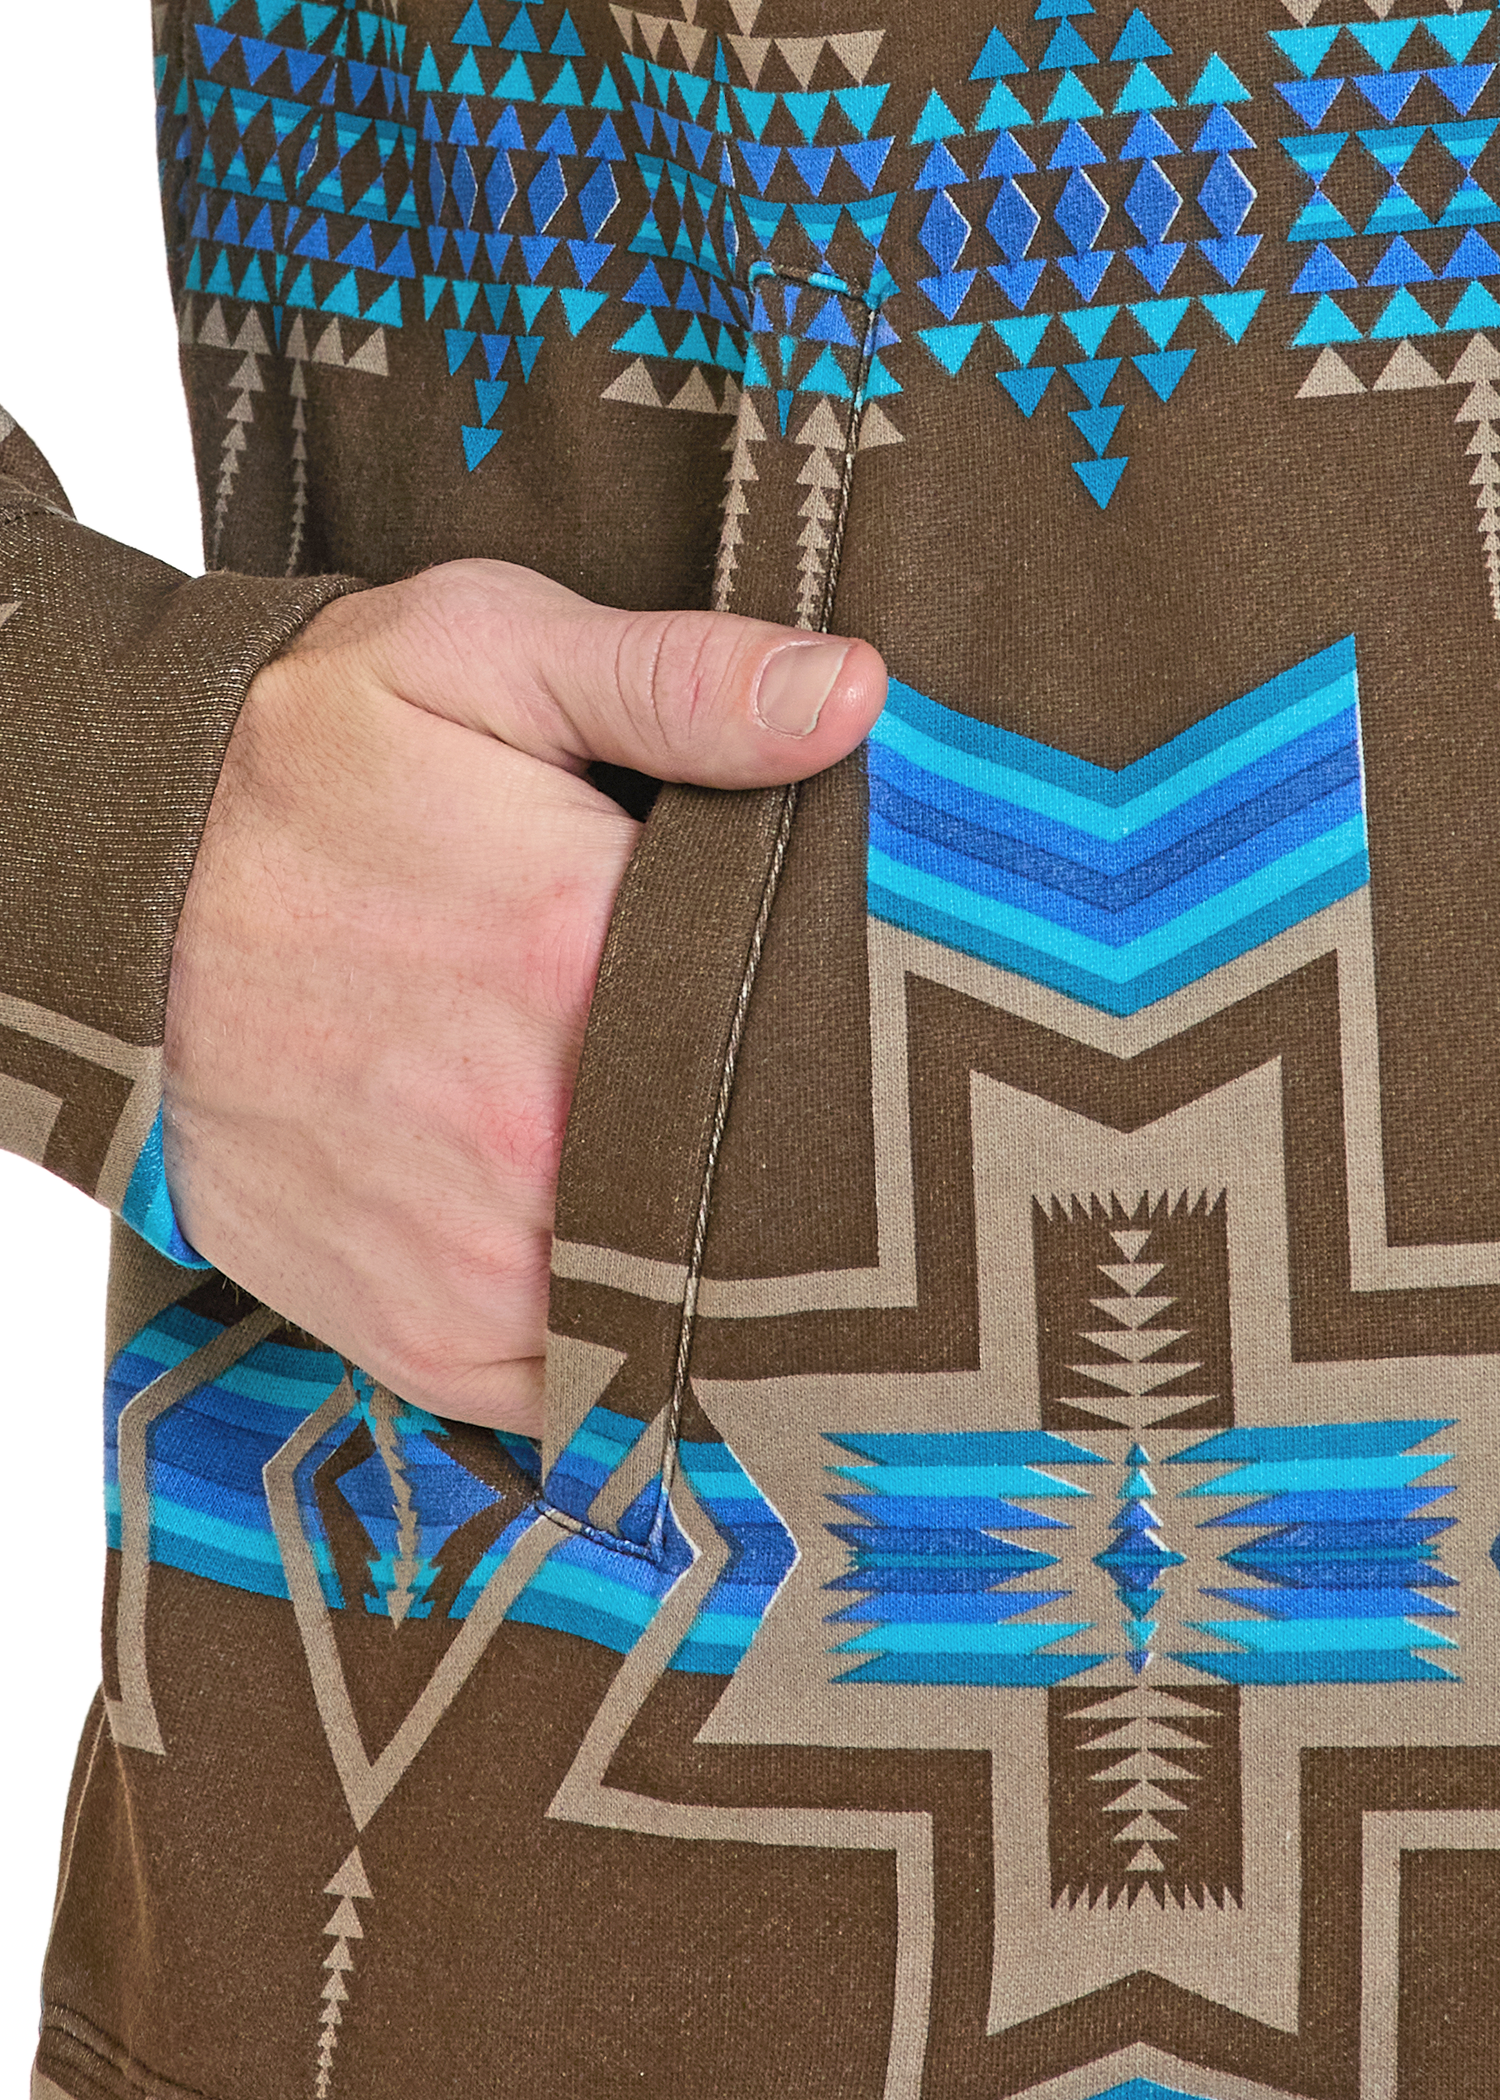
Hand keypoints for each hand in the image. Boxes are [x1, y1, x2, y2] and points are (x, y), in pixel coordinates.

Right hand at [162, 559, 885, 1434]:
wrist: (104, 894)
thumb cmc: (297, 766)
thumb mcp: (483, 654)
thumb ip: (678, 678)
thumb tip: (858, 694)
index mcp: (575, 960)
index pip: (809, 1036)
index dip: (862, 1034)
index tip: (882, 1020)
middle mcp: (530, 1143)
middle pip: (757, 1194)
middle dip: (807, 1164)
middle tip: (836, 1126)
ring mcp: (471, 1263)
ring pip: (678, 1312)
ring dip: (721, 1268)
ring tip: (747, 1203)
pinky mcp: (418, 1336)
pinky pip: (577, 1388)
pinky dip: (625, 1346)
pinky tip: (641, 1273)